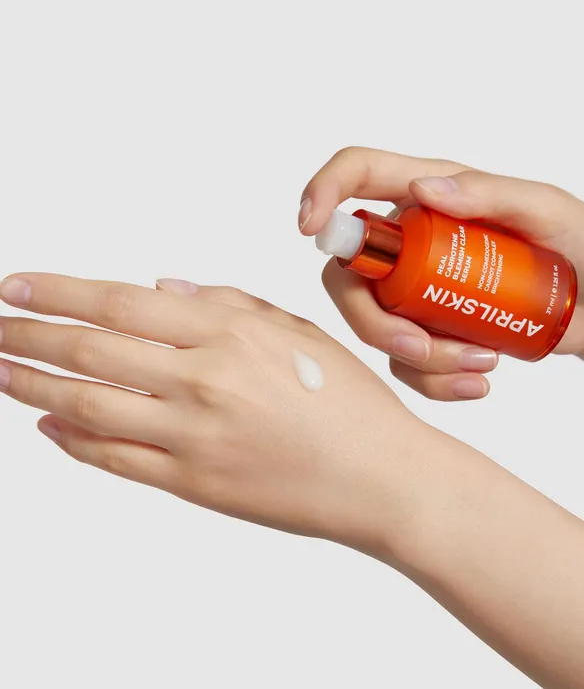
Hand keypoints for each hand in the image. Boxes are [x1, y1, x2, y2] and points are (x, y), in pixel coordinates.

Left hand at [0, 273, 419, 552]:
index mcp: (230, 333)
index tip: (18, 286)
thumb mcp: (295, 331)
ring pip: (87, 406)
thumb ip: (225, 303)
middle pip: (90, 351)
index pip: (120, 302)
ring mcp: (194, 436)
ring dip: (33, 385)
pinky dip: (72, 441)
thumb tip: (158, 288)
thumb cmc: (349, 400)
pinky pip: (115, 460)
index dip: (59, 292)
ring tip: (0, 371)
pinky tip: (47, 425)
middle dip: (27, 335)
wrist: (380, 477)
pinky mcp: (193, 484)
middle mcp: (203, 380)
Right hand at [300, 147, 583, 400]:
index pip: (358, 175)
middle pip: (349, 275)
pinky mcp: (429, 331)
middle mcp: (411, 243)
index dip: (323, 192)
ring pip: (375, 327)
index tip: (310, 227)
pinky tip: (479, 381)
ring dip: (420, 358)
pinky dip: (436, 381)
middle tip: (418, 345)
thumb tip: (420, 190)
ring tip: (482, 362)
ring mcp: (415, 290)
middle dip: (373, 320)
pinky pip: (406, 364)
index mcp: (430, 197)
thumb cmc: (579, 247)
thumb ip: (488, 192)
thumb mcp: (544, 210)